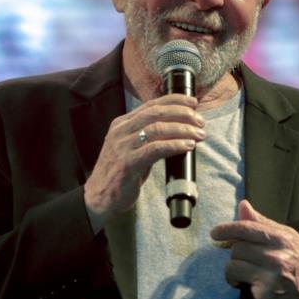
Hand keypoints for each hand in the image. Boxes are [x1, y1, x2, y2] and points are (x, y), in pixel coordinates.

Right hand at [83, 94, 205, 233]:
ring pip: (157, 129)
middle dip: (182, 114)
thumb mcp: (132, 148)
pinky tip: (187, 146)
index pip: (151, 105)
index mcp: (122, 124)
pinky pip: (154, 149)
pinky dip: (174, 145)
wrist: (98, 197)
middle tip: (200, 121)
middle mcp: (121, 131)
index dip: (175, 101)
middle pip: (156, 113)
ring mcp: (122, 147)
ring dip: (182, 130)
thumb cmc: (119, 174)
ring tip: (198, 135)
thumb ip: (148, 137)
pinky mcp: (127, 163)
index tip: (193, 103)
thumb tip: (178, 129)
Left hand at [210, 200, 298, 298]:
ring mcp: (270, 277)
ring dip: (234, 270)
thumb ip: (262, 222)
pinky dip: (243, 285)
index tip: (215, 233)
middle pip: (237, 249)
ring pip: (233, 267)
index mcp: (280, 238)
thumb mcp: (287, 236)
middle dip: (236, 253)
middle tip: (244, 258)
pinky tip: (255, 284)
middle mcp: (276, 256)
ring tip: (244, 272)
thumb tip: (243, 205)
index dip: (226, 229)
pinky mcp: (265, 295)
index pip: (245, 228)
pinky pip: (241, 284)